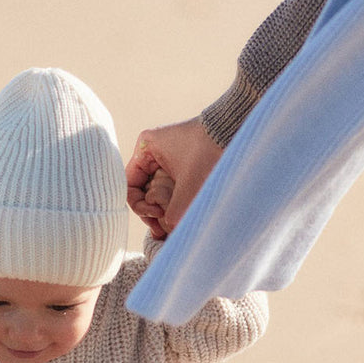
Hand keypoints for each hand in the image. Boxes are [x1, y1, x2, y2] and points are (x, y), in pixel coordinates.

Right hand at [126, 116, 223, 237]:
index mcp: (145, 148)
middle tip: (161, 229)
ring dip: (160, 210)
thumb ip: (176, 209)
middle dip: (150, 211)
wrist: (233, 130)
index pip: (130, 185)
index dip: (139, 205)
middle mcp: (152, 152)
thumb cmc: (209, 150)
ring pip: (154, 192)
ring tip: (169, 227)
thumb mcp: (189, 183)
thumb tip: (170, 232)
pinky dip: (170, 204)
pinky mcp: (179, 166)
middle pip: (141, 191)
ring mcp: (165, 159)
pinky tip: (177, 217)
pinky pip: (167, 190)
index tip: (157, 214)